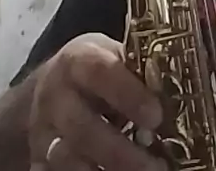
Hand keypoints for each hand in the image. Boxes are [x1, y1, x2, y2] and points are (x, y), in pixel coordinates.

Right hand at [28, 33, 163, 170]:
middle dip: (120, 152)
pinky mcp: (38, 157)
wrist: (50, 85)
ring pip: (66, 159)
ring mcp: (42, 130)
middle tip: (157, 167)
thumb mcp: (112, 56)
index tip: (156, 116)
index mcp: (77, 60)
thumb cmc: (96, 68)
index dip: (128, 94)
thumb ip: (137, 71)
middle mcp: (54, 95)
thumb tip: (177, 92)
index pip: (99, 72)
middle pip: (81, 128)